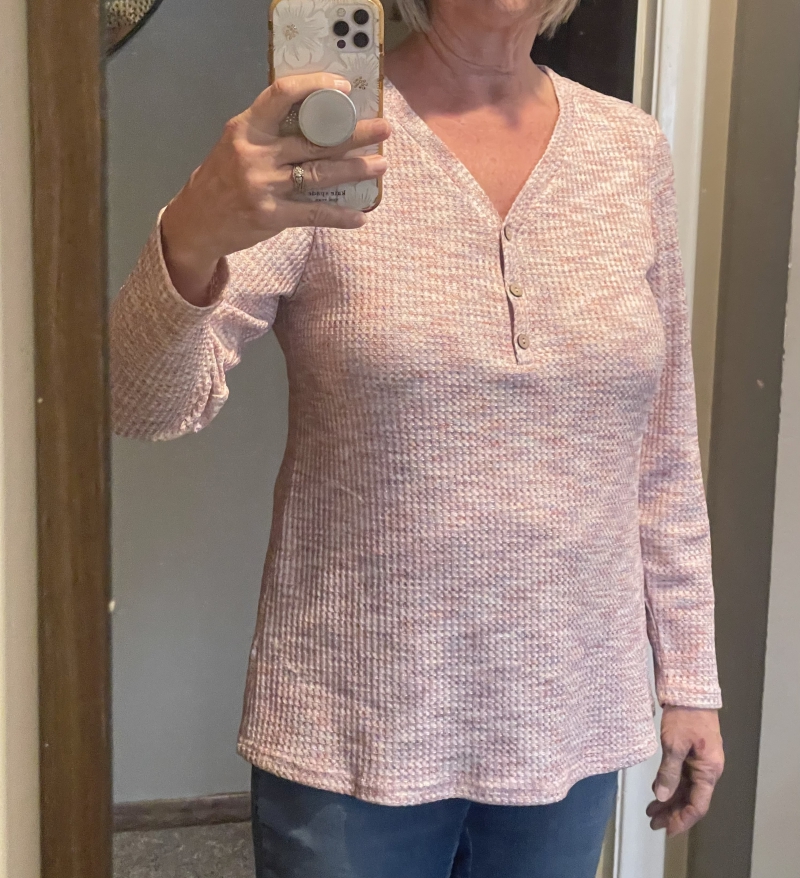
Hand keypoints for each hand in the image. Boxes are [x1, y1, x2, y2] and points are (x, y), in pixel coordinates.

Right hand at [160, 72, 390, 302]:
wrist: (196, 222)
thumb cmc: (221, 179)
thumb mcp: (236, 144)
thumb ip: (268, 132)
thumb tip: (317, 119)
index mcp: (247, 128)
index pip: (282, 95)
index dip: (317, 87)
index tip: (345, 88)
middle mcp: (256, 154)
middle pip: (315, 139)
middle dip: (355, 134)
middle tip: (384, 129)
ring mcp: (264, 186)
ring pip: (320, 174)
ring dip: (355, 170)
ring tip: (381, 165)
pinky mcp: (271, 216)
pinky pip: (313, 214)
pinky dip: (339, 216)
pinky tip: (360, 216)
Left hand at [646, 706, 723, 836]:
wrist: (690, 691)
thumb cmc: (685, 716)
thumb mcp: (674, 744)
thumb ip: (668, 772)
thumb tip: (661, 796)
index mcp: (708, 770)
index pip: (697, 805)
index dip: (682, 820)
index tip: (666, 830)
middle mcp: (707, 770)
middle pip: (691, 800)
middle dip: (672, 813)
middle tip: (653, 823)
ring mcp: (699, 762)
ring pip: (685, 789)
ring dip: (669, 801)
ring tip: (651, 811)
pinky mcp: (691, 753)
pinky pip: (681, 777)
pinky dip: (670, 786)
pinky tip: (656, 791)